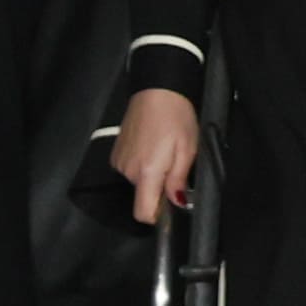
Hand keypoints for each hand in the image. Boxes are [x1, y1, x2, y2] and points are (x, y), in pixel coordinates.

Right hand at [112, 89, 201, 225]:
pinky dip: (143, 165)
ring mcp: (120, 162)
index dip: (158, 216)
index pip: (143, 212)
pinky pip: (131, 170)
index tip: (171, 207)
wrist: (157, 89)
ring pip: (138, 183)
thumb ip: (179, 180)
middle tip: (176, 165)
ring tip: (165, 151)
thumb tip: (178, 202)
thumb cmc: (175, 115)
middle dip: (161, 188)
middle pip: (144, 197)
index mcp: (147, 171)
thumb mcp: (188, 149)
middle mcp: (129, 170)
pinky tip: (153, 147)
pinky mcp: (117, 154)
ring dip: (153, 175)